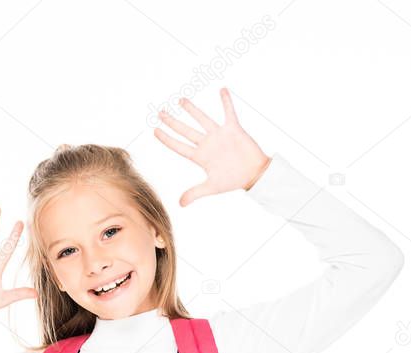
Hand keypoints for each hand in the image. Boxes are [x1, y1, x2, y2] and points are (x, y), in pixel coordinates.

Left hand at [154, 88, 270, 206]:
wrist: (254, 174)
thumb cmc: (234, 180)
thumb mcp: (211, 187)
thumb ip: (195, 193)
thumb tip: (180, 204)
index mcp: (199, 156)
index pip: (178, 146)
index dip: (166, 139)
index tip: (155, 131)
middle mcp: (206, 143)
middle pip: (185, 130)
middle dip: (172, 122)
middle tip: (160, 112)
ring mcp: (219, 135)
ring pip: (202, 119)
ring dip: (192, 109)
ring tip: (181, 100)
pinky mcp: (233, 129)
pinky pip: (229, 113)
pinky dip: (226, 102)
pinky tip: (222, 90)